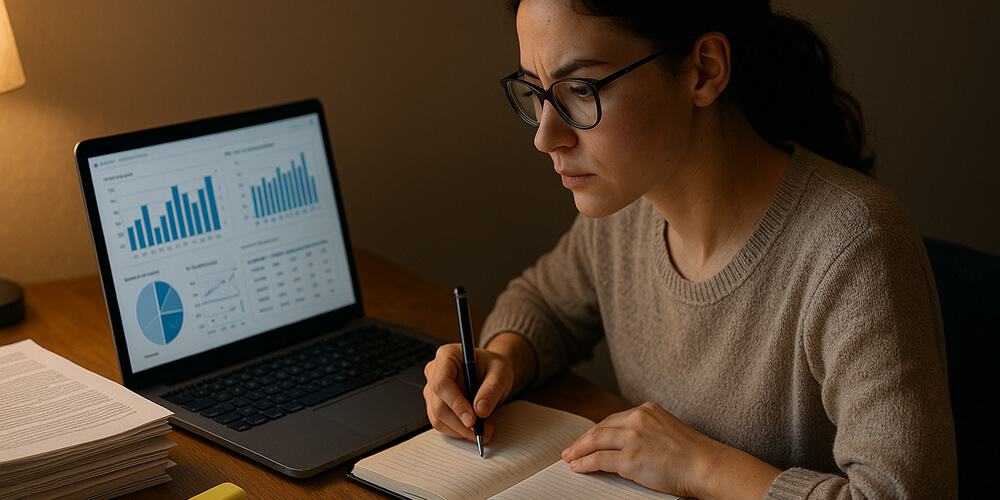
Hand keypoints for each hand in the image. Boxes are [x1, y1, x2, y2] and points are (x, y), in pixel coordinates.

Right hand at [422, 344, 513, 443]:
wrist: (492, 373)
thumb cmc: (494, 368)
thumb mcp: (500, 374)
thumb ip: (492, 389)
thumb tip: (480, 410)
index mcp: (447, 356)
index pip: (442, 383)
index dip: (455, 404)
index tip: (471, 420)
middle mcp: (435, 372)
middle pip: (438, 404)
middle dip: (459, 423)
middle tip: (481, 431)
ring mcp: (433, 390)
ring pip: (437, 418)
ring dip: (459, 430)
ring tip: (483, 431)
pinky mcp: (436, 405)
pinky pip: (442, 423)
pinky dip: (458, 431)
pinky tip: (474, 430)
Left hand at [561, 402, 779, 499]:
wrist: (708, 466)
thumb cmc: (694, 455)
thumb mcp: (668, 432)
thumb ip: (647, 432)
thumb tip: (624, 446)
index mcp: (648, 410)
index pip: (613, 419)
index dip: (597, 431)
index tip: (587, 438)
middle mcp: (638, 419)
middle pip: (600, 427)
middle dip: (583, 440)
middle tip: (570, 449)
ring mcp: (633, 438)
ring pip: (595, 441)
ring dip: (578, 451)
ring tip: (569, 458)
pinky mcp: (631, 458)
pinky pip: (599, 460)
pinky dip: (585, 464)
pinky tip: (578, 468)